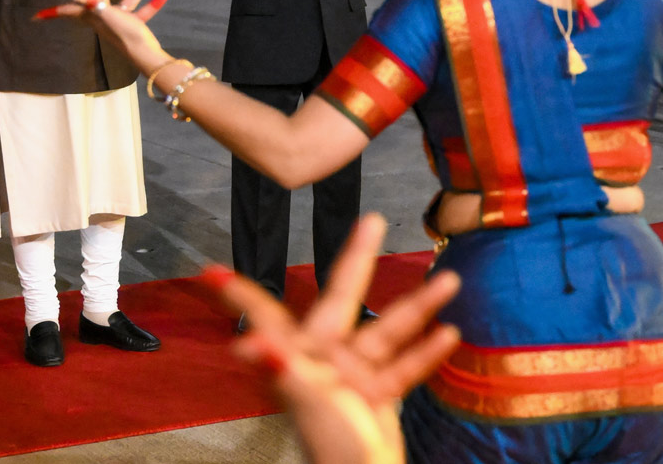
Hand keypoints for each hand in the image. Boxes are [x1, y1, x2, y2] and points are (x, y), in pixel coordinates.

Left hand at [34, 0, 172, 75]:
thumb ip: (96, 5)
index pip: (70, 11)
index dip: (54, 12)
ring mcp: (121, 21)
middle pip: (93, 0)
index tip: (36, 16)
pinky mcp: (136, 25)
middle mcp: (105, 17)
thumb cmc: (124, 36)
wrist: (146, 55)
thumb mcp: (108, 17)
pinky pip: (147, 9)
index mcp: (94, 16)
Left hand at [205, 213, 460, 463]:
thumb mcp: (307, 402)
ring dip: (420, 307)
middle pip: (344, 297)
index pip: (265, 314)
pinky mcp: (378, 396)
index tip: (212, 271)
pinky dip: (426, 352)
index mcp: (299, 356)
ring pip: (389, 330)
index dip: (239, 293)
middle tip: (372, 221)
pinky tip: (449, 335)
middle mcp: (324, 359)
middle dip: (359, 258)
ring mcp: (353, 376)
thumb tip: (249, 343)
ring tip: (449, 281)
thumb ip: (284, 369)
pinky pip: (405, 366)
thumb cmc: (330, 449)